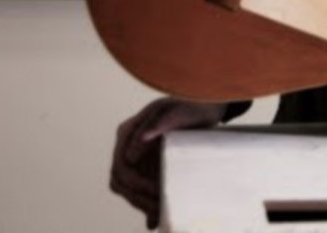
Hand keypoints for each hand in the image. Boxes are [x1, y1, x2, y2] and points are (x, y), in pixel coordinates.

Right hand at [110, 97, 228, 228]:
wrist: (205, 109)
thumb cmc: (191, 105)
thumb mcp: (179, 111)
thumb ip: (161, 122)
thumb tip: (142, 137)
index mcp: (129, 131)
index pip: (121, 165)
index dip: (136, 183)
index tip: (155, 191)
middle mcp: (128, 145)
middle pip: (121, 181)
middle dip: (138, 198)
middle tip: (159, 209)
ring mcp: (136, 157)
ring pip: (128, 189)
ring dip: (141, 203)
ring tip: (158, 215)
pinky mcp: (147, 167)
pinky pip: (139, 189)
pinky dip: (145, 204)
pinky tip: (155, 220)